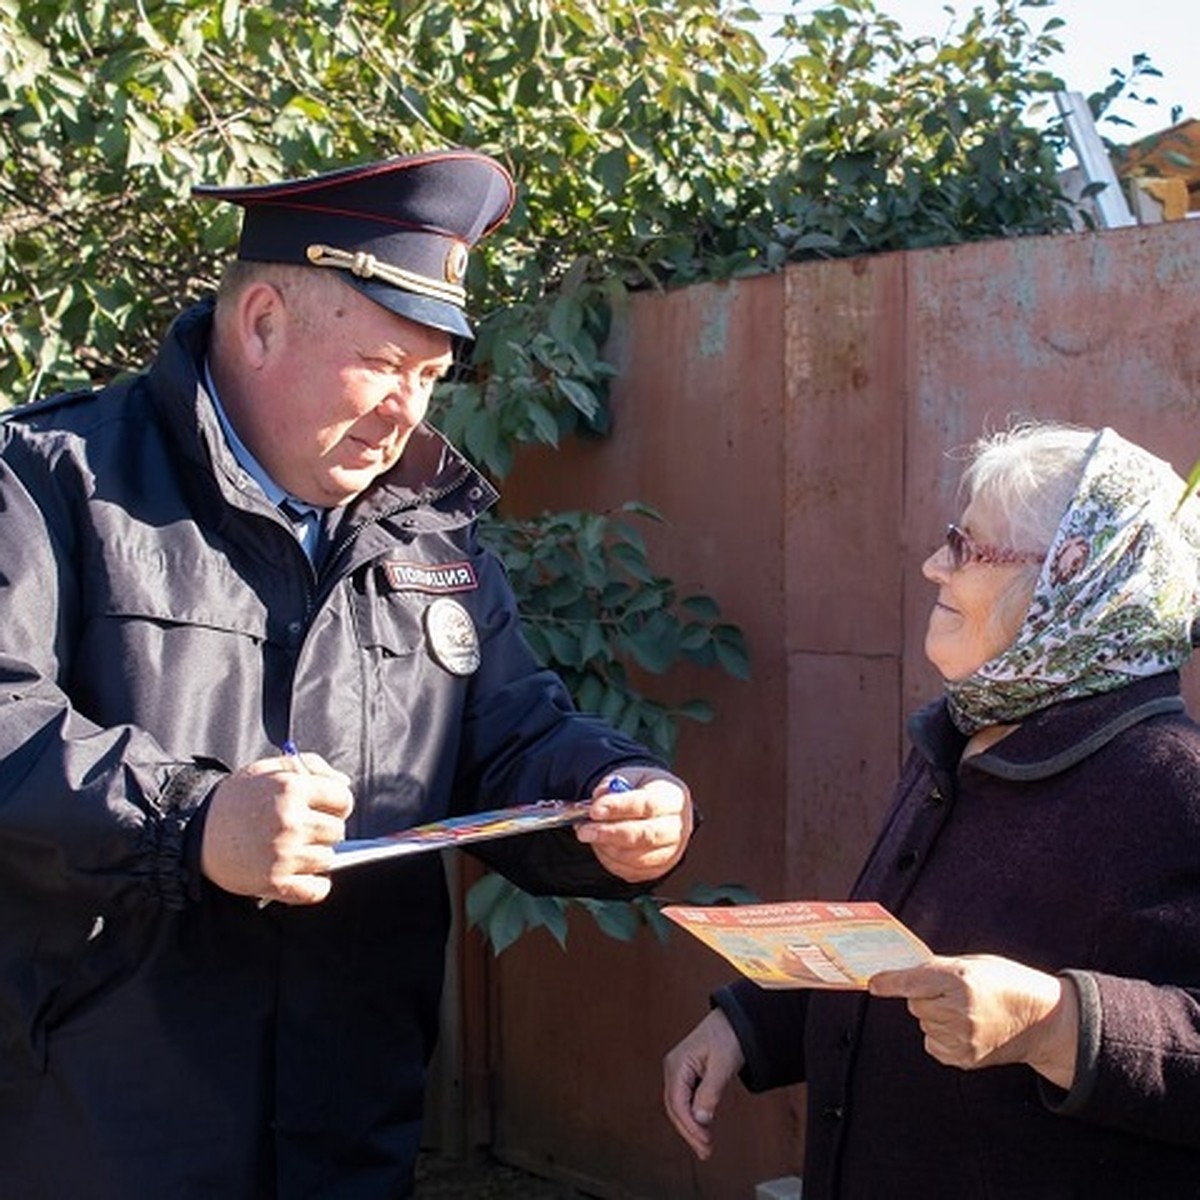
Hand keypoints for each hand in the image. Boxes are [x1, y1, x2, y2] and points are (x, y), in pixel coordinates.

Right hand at [200, 751, 354, 905]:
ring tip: (291, 848)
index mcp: (292, 789)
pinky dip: (313, 885)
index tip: (326, 808)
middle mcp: (290, 821)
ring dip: (315, 855)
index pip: (343, 800)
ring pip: (328, 859)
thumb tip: (344, 783)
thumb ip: (311, 767)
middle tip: (302, 828)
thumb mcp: (269, 769)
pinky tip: (299, 873)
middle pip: (337, 831)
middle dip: (324, 829)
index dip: (337, 804)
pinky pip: (317, 890)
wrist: (194, 831)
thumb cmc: (235, 799)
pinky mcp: (275, 882)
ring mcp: (283, 854)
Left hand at [574, 769, 693, 882]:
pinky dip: (611, 861)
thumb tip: (599, 797)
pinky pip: (632, 871)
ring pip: (636, 857)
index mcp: (673, 798)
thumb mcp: (632, 776)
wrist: (662, 808)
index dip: (619, 808)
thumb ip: (614, 784)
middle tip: (584, 831)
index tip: (594, 810)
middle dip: (610, 833)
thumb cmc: (645, 790)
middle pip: (644, 835)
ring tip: (590, 835)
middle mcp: (677, 827)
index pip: (647, 805)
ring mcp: (671, 851)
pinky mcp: (660, 869)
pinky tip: (601, 846)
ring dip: (607, 848)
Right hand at [663, 1008, 743, 1159]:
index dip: (689, 1125)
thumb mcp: (722, 1065)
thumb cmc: (728, 1037)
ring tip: (705, 1148)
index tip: (704, 1141)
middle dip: (689, 1131)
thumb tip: (700, 1119)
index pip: (677, 1102)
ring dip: (691, 1128)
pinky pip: (686, 1102)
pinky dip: (693, 1118)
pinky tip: (703, 1131)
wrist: (735, 1021)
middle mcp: (673, 1069)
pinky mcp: (687, 1077)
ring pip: (679, 1108)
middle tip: (705, 1151)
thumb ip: (710, 1092)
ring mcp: (678, 1073)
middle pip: (675, 1108)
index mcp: (676, 1063)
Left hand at [868, 953, 1078, 1087]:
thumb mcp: (974, 963)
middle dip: (924, 996)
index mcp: (961, 980)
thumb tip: (902, 975)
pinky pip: (933, 1044)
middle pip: (915, 1004)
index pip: (913, 982)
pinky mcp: (964, 1059)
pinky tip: (964, 1029)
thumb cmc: (1006, 983)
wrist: (1042, 1020)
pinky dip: (940, 1035)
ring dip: (934, 1016)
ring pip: (923, 1023)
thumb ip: (938, 968)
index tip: (872, 984)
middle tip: (951, 994)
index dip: (889, 982)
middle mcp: (959, 1011)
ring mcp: (962, 1038)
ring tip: (965, 1011)